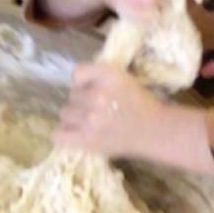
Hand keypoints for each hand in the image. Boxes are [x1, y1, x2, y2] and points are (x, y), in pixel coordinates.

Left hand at [57, 64, 204, 167]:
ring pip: (65, 113)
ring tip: (90, 122)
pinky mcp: (88, 140)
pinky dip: (64, 135)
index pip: (77, 72)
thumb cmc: (139, 103)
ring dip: (75, 117)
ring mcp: (91, 118)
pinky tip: (76, 134)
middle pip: (71, 95)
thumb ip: (97, 75)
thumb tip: (74, 81)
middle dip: (81, 101)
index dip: (83, 81)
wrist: (155, 130)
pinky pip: (59, 135)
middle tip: (97, 109)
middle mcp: (98, 94)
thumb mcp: (121, 77)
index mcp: (108, 74)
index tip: (93, 89)